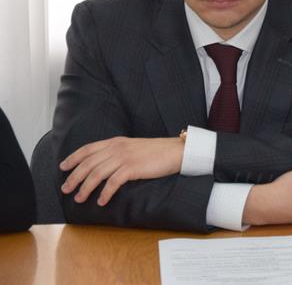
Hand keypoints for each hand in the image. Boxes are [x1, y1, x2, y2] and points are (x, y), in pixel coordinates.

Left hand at [60, 136, 183, 205]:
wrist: (177, 151)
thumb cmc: (158, 151)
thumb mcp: (134, 147)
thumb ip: (119, 152)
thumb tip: (104, 164)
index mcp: (116, 141)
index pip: (88, 149)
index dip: (73, 158)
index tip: (63, 167)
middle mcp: (117, 147)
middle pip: (88, 163)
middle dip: (74, 177)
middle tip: (65, 190)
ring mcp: (125, 157)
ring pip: (97, 173)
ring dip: (85, 188)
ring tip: (79, 199)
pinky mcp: (133, 168)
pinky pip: (113, 182)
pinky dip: (105, 193)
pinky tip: (101, 202)